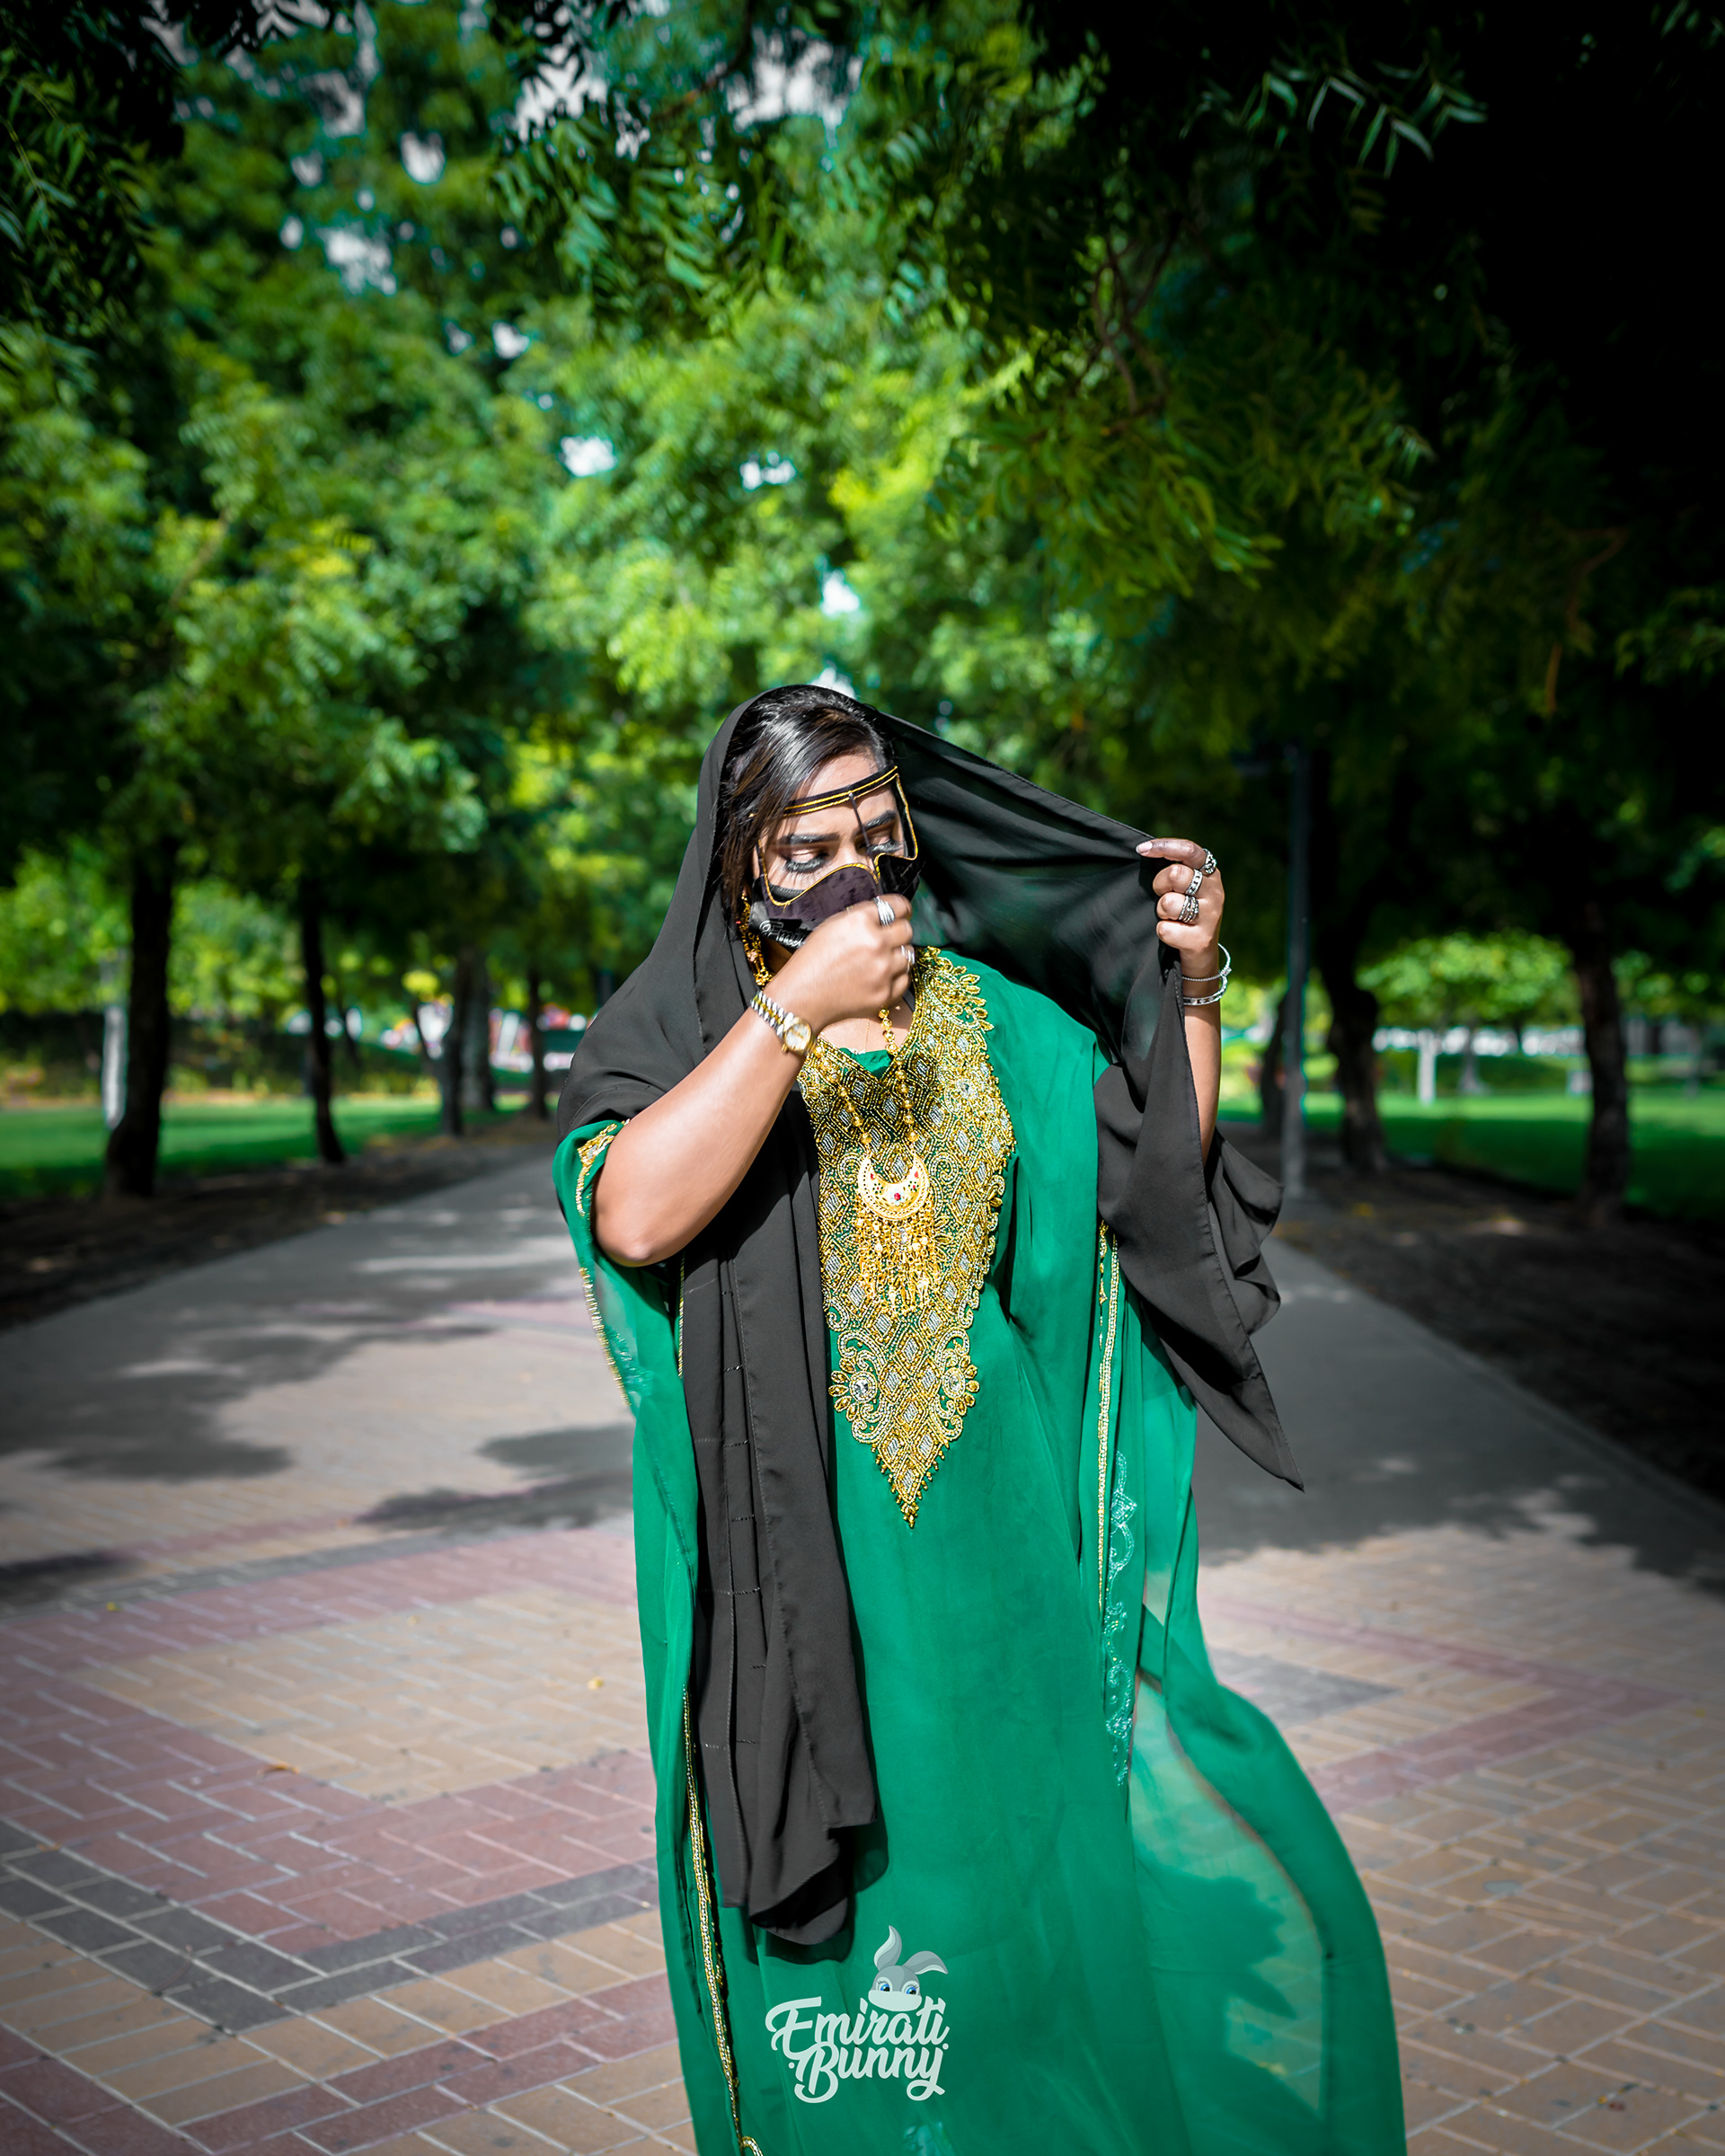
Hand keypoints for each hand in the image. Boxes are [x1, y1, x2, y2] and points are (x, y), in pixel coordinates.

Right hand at [771, 894, 913, 1033]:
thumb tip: (886, 914)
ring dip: (897, 955)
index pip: (898, 906)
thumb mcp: (832, 926)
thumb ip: (862, 917)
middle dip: (898, 932)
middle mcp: (876, 943)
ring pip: (908, 954)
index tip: (902, 912)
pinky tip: (881, 976)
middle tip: (888, 938)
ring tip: (879, 960)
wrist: (802, 997)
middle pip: (907, 930)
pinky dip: (896, 976)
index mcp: (860, 921)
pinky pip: (905, 978)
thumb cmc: (812, 961)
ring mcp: (883, 970)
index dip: (901, 909)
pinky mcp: (886, 993)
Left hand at [1137, 837, 1224, 976]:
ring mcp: (1211, 916)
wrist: (1200, 955)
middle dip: (1160, 885)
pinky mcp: (1201, 940)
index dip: (1164, 847)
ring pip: (1169, 903)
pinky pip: (1165, 929)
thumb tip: (1145, 850)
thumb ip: (1174, 868)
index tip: (1141, 850)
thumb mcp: (1185, 887)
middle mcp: (1215, 892)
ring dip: (1161, 911)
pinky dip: (1162, 932)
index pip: (1189, 850)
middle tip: (1163, 895)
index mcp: (1211, 874)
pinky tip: (1175, 935)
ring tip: (1171, 917)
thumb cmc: (1185, 913)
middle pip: (1176, 875)